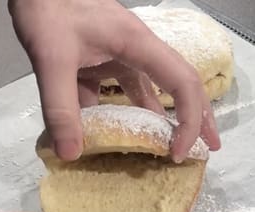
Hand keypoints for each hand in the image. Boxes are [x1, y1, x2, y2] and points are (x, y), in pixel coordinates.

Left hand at [8, 0, 220, 162]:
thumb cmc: (46, 10)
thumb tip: (71, 154)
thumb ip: (61, 108)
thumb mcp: (51, 60)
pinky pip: (122, 91)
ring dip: (164, 118)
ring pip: (153, 90)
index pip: (182, 83)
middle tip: (208, 147)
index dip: (190, 119)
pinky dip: (124, 113)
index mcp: (137, 45)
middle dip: (198, 117)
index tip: (180, 151)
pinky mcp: (104, 60)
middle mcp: (138, 50)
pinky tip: (120, 134)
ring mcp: (122, 55)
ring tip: (172, 146)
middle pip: (181, 85)